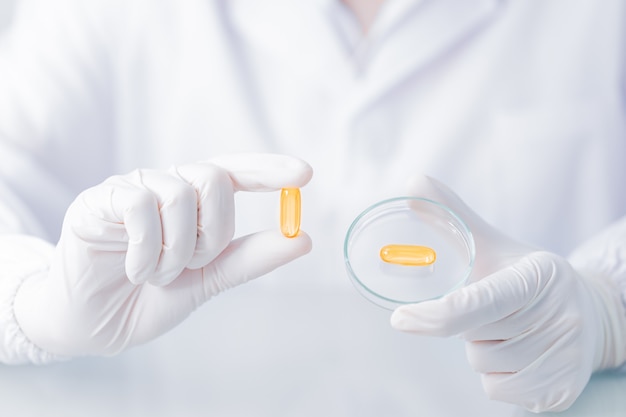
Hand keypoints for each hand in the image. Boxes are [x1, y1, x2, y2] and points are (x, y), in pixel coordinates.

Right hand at [14, 153, 312, 356]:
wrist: (94, 325)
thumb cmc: (150, 297)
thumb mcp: (208, 279)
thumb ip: (250, 258)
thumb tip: (303, 238)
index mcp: (196, 201)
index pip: (236, 172)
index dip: (269, 170)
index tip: (305, 174)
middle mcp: (167, 185)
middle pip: (214, 179)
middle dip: (213, 234)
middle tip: (188, 265)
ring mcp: (133, 188)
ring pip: (179, 194)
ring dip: (175, 251)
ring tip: (156, 274)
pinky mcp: (99, 199)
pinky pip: (139, 206)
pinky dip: (146, 250)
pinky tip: (133, 269)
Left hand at [390, 175, 625, 411]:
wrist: (591, 314)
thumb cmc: (528, 279)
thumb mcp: (495, 245)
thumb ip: (452, 216)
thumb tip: (411, 184)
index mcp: (536, 276)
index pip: (479, 302)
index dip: (435, 315)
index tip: (400, 319)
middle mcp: (558, 317)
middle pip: (474, 338)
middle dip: (470, 327)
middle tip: (496, 310)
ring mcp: (564, 358)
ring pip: (483, 365)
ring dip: (483, 350)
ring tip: (511, 330)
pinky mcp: (562, 392)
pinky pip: (497, 391)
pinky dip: (497, 377)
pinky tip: (519, 355)